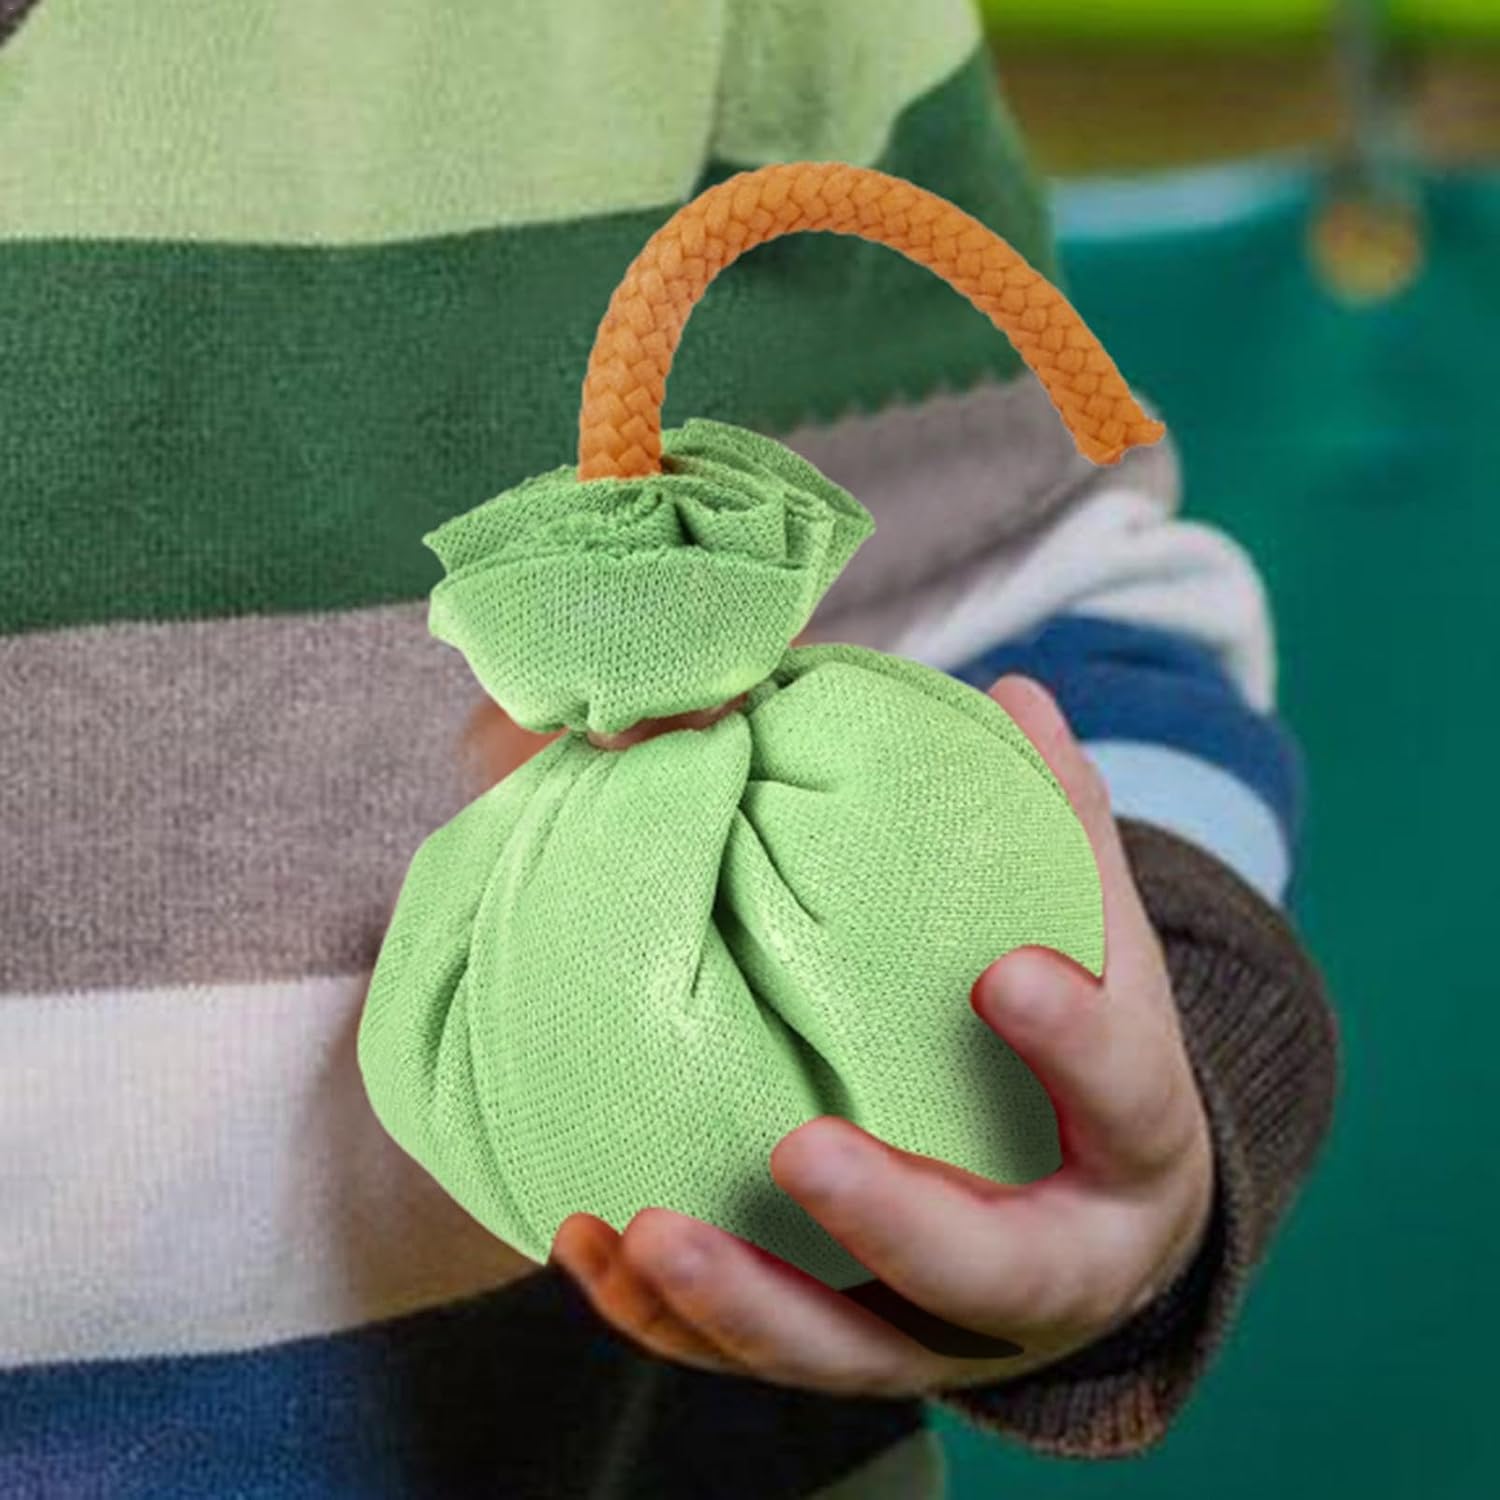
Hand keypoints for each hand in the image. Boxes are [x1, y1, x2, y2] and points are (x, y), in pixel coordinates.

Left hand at [549, 673, 1214, 1396]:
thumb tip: (1015, 692)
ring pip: (853, 1353)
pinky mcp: (862, 1350)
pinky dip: (674, 1320)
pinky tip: (593, 1245)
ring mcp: (950, 1332)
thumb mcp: (1106, 953)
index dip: (1076, 1045)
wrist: (1102, 1229)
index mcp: (1134, 1152)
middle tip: (800, 1151)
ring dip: (747, 1303)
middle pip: (990, 1272)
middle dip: (894, 1220)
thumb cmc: (1092, 1066)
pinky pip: (763, 1358)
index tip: (999, 970)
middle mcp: (1054, 1271)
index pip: (1128, 1099)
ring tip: (647, 1231)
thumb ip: (1062, 829)